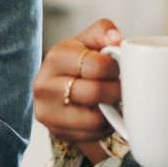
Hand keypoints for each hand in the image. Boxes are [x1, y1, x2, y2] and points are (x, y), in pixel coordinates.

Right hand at [34, 18, 122, 160]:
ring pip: (95, 118)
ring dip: (111, 111)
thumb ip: (103, 31)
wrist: (58, 88)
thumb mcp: (88, 41)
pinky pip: (92, 134)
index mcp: (56, 57)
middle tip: (122, 87)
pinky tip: (103, 114)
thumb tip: (116, 39)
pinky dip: (104, 126)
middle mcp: (45, 85)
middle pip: (95, 93)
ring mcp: (48, 111)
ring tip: (113, 100)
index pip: (95, 65)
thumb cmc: (79, 61)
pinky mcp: (56, 131)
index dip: (115, 68)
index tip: (119, 68)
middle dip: (117, 91)